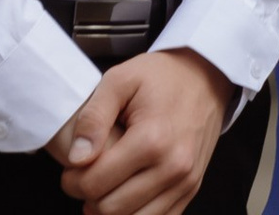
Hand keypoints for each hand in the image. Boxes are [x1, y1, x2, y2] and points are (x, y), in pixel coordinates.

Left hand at [50, 49, 233, 214]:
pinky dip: (134, 213)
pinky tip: (126, 192)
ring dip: (110, 209)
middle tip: (85, 175)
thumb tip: (77, 159)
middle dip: (88, 196)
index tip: (72, 167)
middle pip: (110, 208)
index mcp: (152, 139)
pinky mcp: (190, 190)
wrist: (206, 76)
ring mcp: (185, 182)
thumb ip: (93, 117)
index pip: (95, 183)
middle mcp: (173, 166)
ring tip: (105, 183)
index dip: (72, 180)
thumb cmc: (161, 77)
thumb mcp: (121, 79)